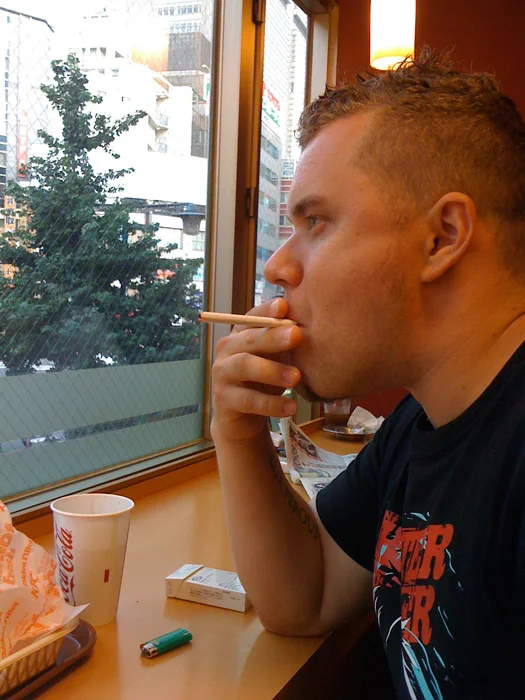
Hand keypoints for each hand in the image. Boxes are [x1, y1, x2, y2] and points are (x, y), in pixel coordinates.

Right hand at [210, 298, 302, 442]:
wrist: (242, 419)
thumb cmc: (263, 382)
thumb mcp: (276, 358)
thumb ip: (287, 342)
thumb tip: (315, 325)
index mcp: (241, 333)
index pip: (253, 316)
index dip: (267, 310)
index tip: (285, 306)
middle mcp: (227, 348)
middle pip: (250, 339)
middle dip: (274, 336)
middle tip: (297, 335)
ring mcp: (222, 373)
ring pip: (245, 366)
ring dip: (272, 371)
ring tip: (296, 378)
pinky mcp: (223, 399)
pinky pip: (248, 400)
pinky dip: (271, 404)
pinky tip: (290, 407)